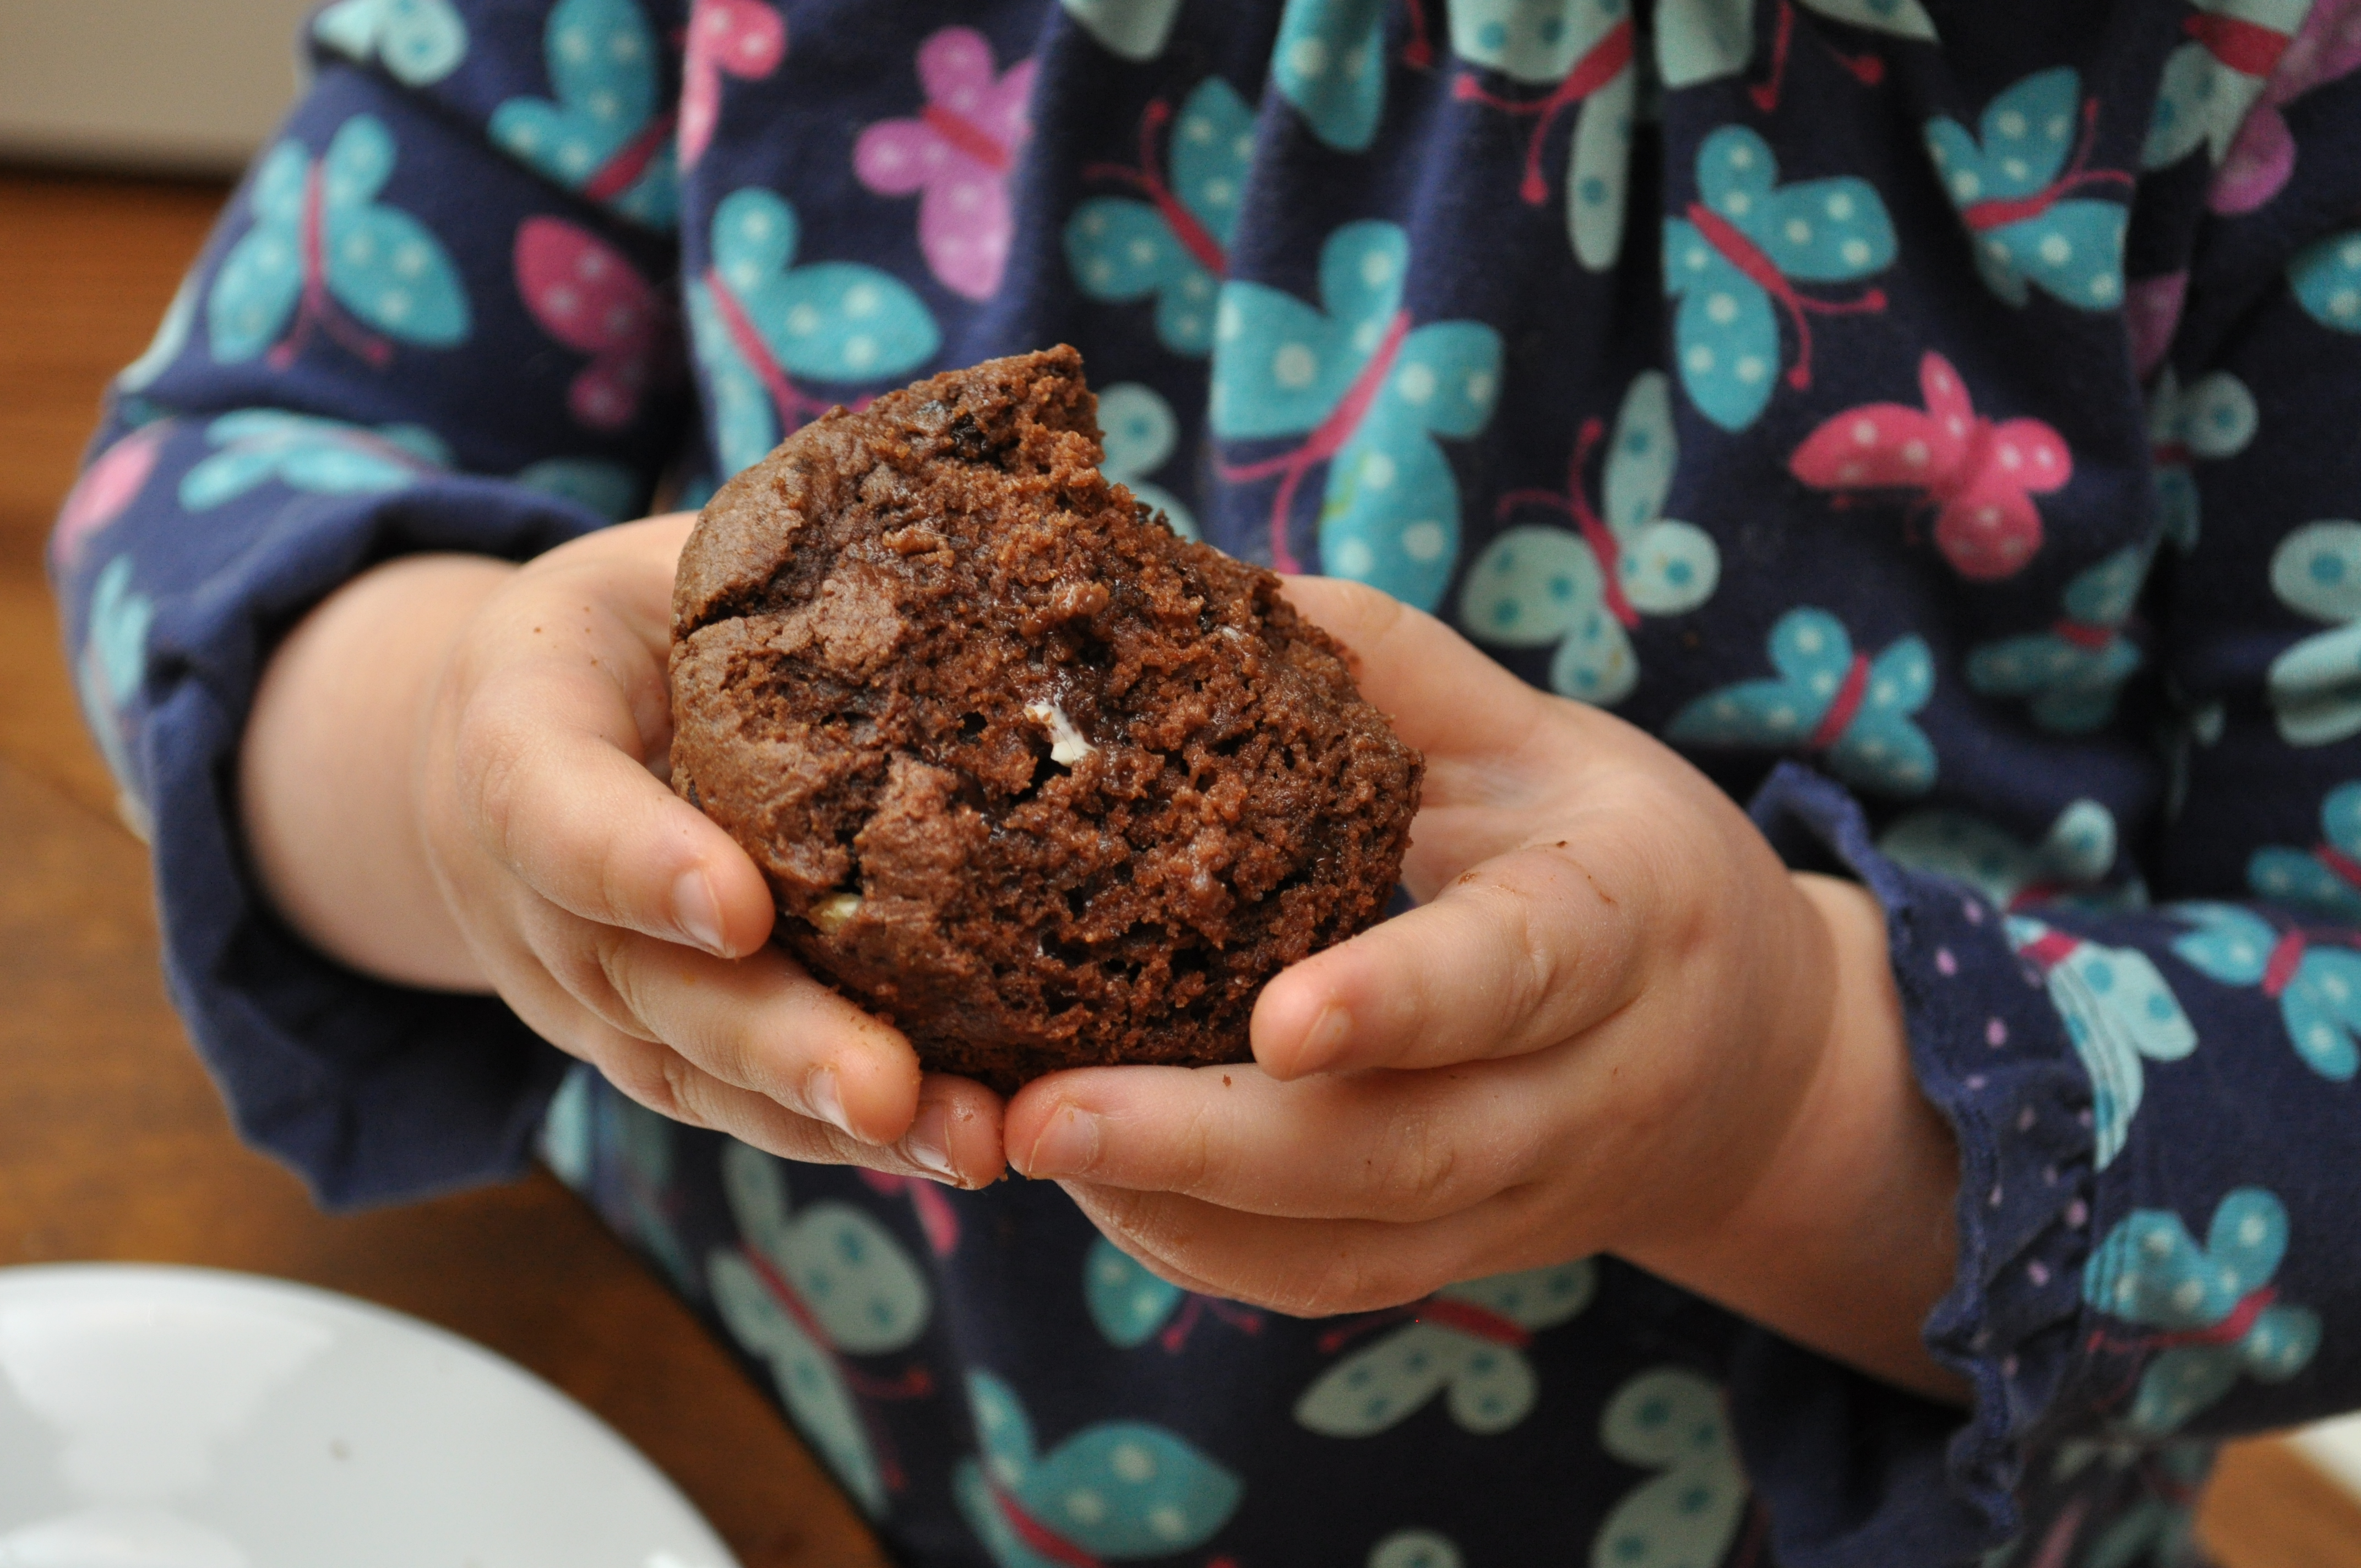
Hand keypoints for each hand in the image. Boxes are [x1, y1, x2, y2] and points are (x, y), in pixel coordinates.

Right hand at [241, 516, 1004, 1186]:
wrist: (511, 732)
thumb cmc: (634, 622)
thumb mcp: (666, 560)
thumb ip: (778, 558)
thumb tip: (983, 502)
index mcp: (515, 733)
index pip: (553, 807)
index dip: (634, 862)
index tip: (737, 905)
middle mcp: (531, 892)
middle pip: (644, 983)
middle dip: (773, 1042)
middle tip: (887, 1086)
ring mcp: (583, 990)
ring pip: (698, 1073)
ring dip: (829, 1121)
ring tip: (963, 1142)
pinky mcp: (647, 1049)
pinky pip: (738, 1107)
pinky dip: (843, 1141)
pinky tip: (957, 1145)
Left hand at [1002, 578, 1959, 1395]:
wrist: (1758, 1063)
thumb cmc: (1623, 857)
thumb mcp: (1544, 740)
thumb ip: (1396, 671)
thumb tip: (1213, 587)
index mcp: (1614, 932)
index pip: (1509, 978)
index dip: (1399, 1003)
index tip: (1274, 1021)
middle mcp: (1576, 1092)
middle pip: (1399, 1151)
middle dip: (1208, 1144)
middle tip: (1037, 1115)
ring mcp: (1522, 1197)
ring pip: (1347, 1245)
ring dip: (1175, 1211)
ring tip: (1017, 1144)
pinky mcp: (1464, 1256)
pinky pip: (1325, 1281)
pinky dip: (1200, 1252)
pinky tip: (1094, 1189)